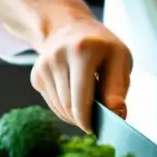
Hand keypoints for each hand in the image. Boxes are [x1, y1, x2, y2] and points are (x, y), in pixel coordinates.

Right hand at [30, 17, 132, 132]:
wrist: (69, 27)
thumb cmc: (100, 46)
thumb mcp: (120, 58)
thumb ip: (118, 88)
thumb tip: (118, 115)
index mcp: (83, 49)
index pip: (82, 97)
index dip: (89, 119)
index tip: (97, 128)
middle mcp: (58, 55)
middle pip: (69, 105)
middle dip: (82, 119)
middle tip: (95, 122)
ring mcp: (43, 65)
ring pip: (59, 107)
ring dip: (74, 116)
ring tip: (88, 108)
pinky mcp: (36, 75)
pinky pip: (52, 104)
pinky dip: (65, 110)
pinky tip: (75, 100)